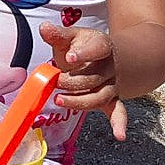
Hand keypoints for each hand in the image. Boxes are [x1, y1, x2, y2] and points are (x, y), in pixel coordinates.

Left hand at [39, 23, 125, 138]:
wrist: (112, 55)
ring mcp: (112, 84)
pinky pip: (118, 111)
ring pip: (100, 95)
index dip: (84, 53)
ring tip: (60, 100)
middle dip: (72, 81)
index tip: (69, 57)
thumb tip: (44, 28)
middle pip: (94, 77)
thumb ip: (58, 35)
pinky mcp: (111, 99)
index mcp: (102, 46)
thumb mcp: (72, 36)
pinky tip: (120, 135)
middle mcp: (110, 67)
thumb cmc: (85, 46)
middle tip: (54, 81)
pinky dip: (119, 123)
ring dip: (79, 101)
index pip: (97, 47)